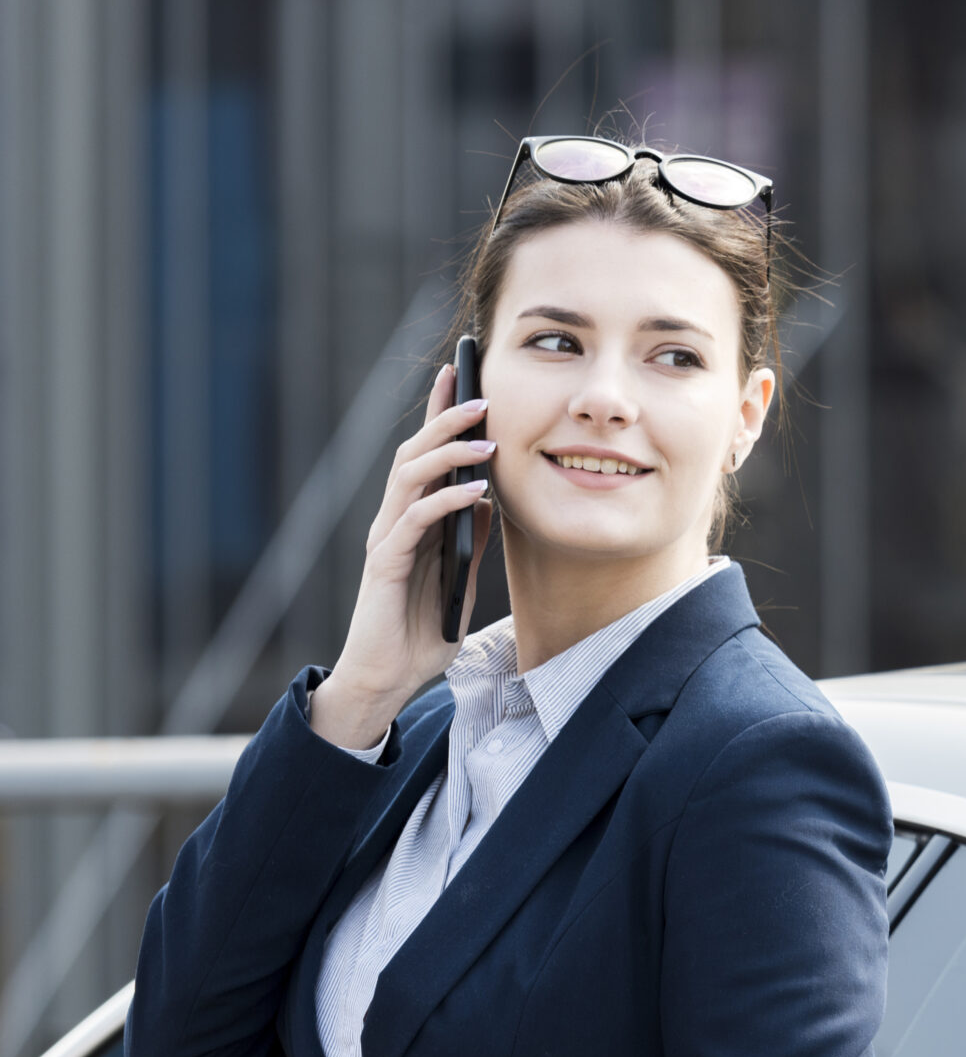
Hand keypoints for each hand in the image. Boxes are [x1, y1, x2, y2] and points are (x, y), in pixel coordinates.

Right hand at [308, 361, 497, 749]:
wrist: (387, 678)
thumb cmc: (420, 631)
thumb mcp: (459, 580)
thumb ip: (468, 541)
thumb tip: (489, 500)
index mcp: (411, 521)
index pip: (424, 457)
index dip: (440, 417)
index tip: (462, 378)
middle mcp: (392, 522)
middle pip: (413, 454)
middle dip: (444, 419)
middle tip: (478, 391)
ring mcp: (385, 540)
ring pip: (409, 478)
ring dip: (448, 453)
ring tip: (486, 437)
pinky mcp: (384, 565)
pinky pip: (413, 521)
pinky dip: (445, 501)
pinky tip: (474, 492)